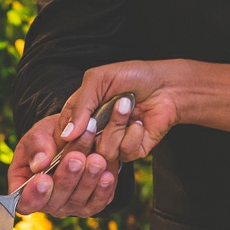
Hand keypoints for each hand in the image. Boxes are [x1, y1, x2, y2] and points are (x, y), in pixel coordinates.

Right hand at [7, 99, 129, 216]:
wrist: (76, 135)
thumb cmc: (50, 137)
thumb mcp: (39, 134)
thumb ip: (37, 146)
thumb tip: (39, 164)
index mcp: (26, 188)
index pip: (25, 202)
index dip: (33, 196)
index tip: (44, 179)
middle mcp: (47, 203)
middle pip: (55, 201)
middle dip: (67, 179)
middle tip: (76, 157)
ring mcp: (70, 206)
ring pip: (78, 202)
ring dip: (88, 181)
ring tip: (96, 159)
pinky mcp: (91, 204)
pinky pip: (98, 202)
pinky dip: (103, 190)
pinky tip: (108, 174)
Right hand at [57, 60, 182, 161]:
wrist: (166, 84)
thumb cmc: (133, 77)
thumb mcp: (98, 81)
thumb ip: (80, 106)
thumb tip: (67, 134)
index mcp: (82, 116)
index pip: (63, 135)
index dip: (66, 136)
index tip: (73, 128)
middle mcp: (96, 133)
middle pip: (80, 149)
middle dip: (91, 129)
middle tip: (100, 115)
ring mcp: (114, 144)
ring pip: (103, 151)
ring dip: (117, 125)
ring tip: (127, 108)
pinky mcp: (131, 152)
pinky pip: (124, 152)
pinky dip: (133, 133)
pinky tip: (139, 121)